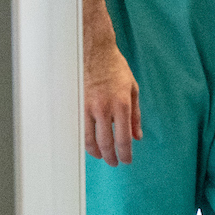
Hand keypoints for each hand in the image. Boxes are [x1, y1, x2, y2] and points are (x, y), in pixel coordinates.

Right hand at [84, 20, 142, 165]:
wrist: (94, 52)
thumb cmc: (116, 69)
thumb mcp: (133, 90)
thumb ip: (135, 116)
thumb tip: (137, 136)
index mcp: (121, 105)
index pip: (123, 139)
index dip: (125, 154)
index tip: (127, 161)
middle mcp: (104, 109)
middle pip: (105, 143)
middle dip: (111, 157)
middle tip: (114, 163)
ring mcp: (87, 108)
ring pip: (89, 139)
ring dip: (96, 152)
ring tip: (102, 156)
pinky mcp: (77, 105)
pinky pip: (80, 129)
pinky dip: (86, 140)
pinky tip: (91, 143)